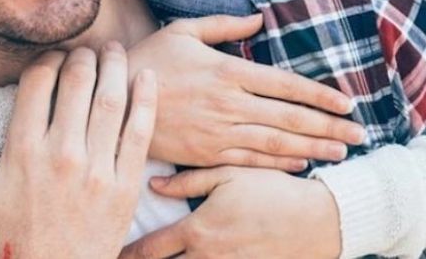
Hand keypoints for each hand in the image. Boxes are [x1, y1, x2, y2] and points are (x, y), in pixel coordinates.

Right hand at [0, 43, 156, 258]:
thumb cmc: (11, 237)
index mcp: (22, 152)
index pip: (38, 82)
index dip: (47, 59)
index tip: (53, 58)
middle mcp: (61, 155)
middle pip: (77, 81)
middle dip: (82, 55)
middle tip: (87, 49)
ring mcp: (97, 170)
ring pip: (111, 98)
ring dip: (115, 66)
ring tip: (115, 51)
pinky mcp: (125, 185)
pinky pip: (141, 131)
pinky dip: (146, 98)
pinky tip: (146, 76)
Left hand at [120, 167, 341, 258]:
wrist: (317, 220)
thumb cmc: (273, 191)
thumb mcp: (230, 175)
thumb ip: (189, 180)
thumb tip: (153, 184)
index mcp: (198, 229)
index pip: (149, 250)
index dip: (125, 254)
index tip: (107, 253)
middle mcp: (207, 257)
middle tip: (111, 257)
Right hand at [127, 14, 365, 170]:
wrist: (112, 98)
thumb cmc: (150, 59)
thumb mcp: (185, 31)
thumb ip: (225, 25)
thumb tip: (259, 17)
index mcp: (228, 71)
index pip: (285, 85)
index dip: (319, 96)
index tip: (346, 103)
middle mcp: (229, 103)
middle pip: (289, 118)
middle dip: (329, 127)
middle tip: (359, 133)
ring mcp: (218, 131)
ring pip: (275, 143)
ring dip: (312, 148)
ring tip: (341, 151)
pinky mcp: (205, 153)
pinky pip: (249, 160)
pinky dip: (278, 164)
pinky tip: (301, 164)